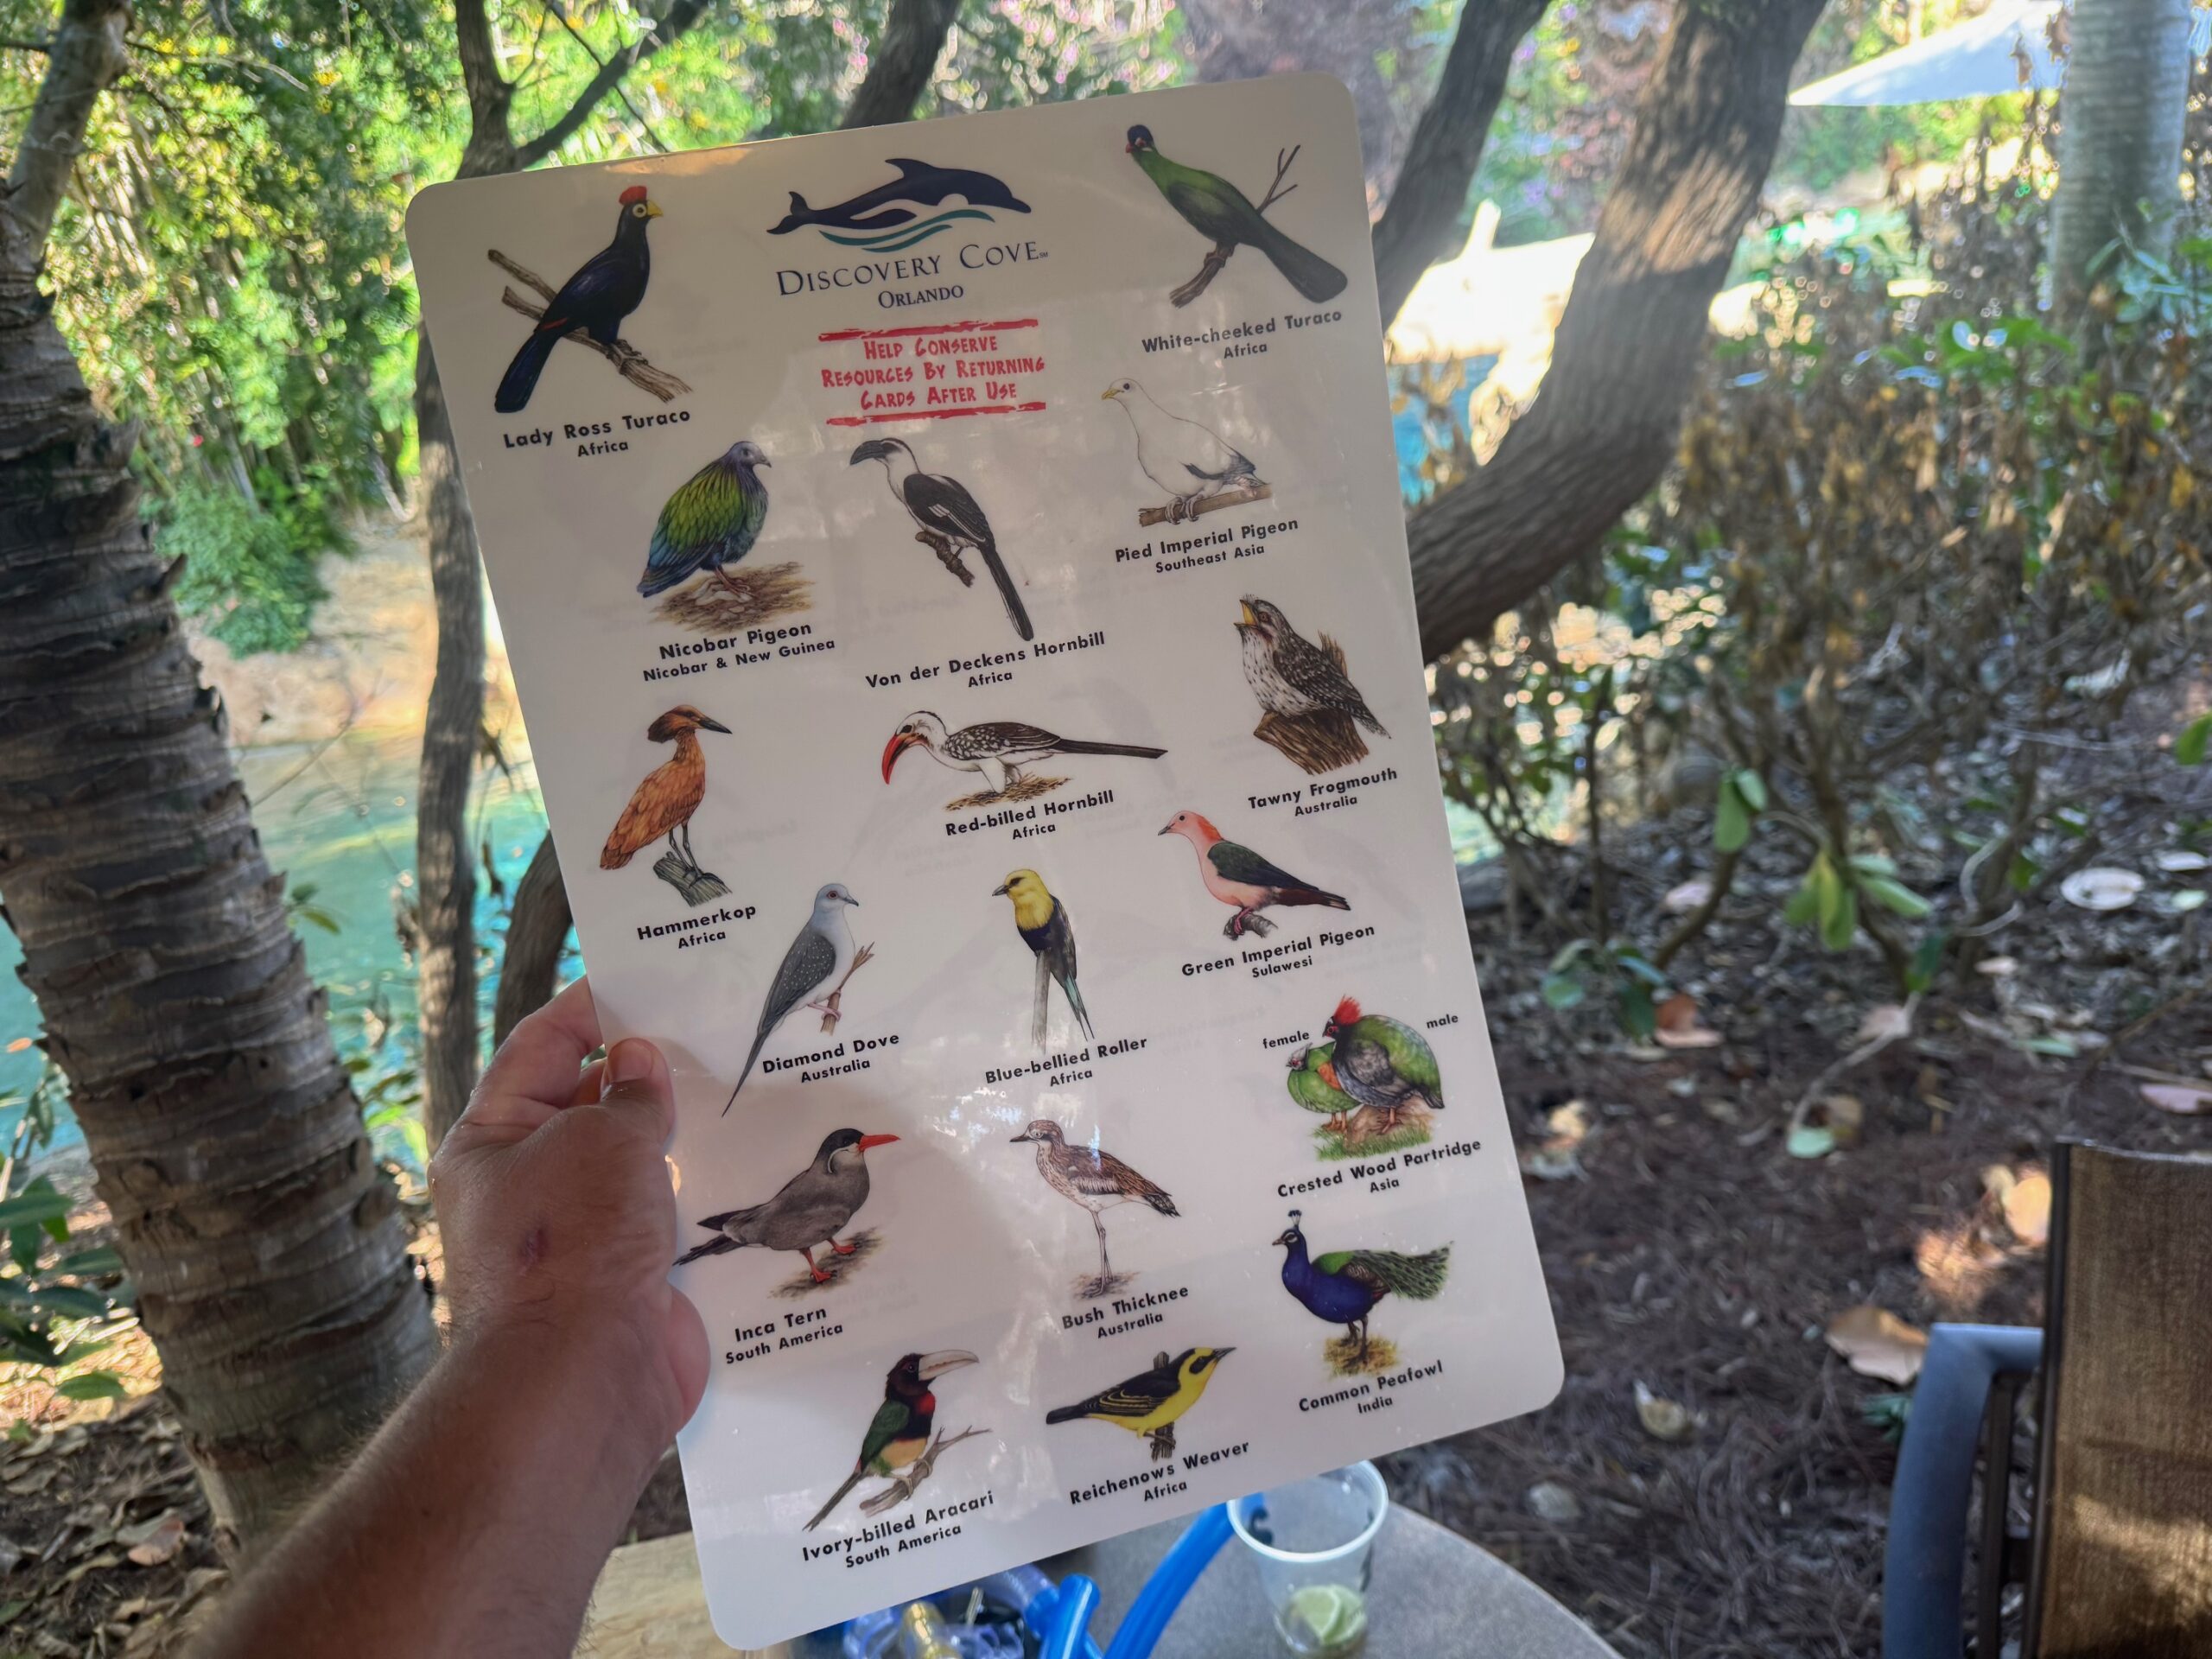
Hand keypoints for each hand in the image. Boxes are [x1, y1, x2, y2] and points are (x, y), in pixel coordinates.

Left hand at [429, 977, 708, 1458]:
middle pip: (592, 1105)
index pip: (539, 1048)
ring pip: (638, 1162)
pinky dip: (705, 1191)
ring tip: (748, 1084)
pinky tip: (756, 1160)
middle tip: (717, 1028)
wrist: (584, 1377)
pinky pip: (670, 1217)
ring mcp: (582, 1234)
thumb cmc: (574, 1242)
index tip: (645, 977)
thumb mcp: (602, 1139)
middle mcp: (530, 1185)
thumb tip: (637, 1059)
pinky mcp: (630, 1277)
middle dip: (650, 1070)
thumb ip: (629, 1092)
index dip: (590, 1008)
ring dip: (684, 1132)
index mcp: (492, 1141)